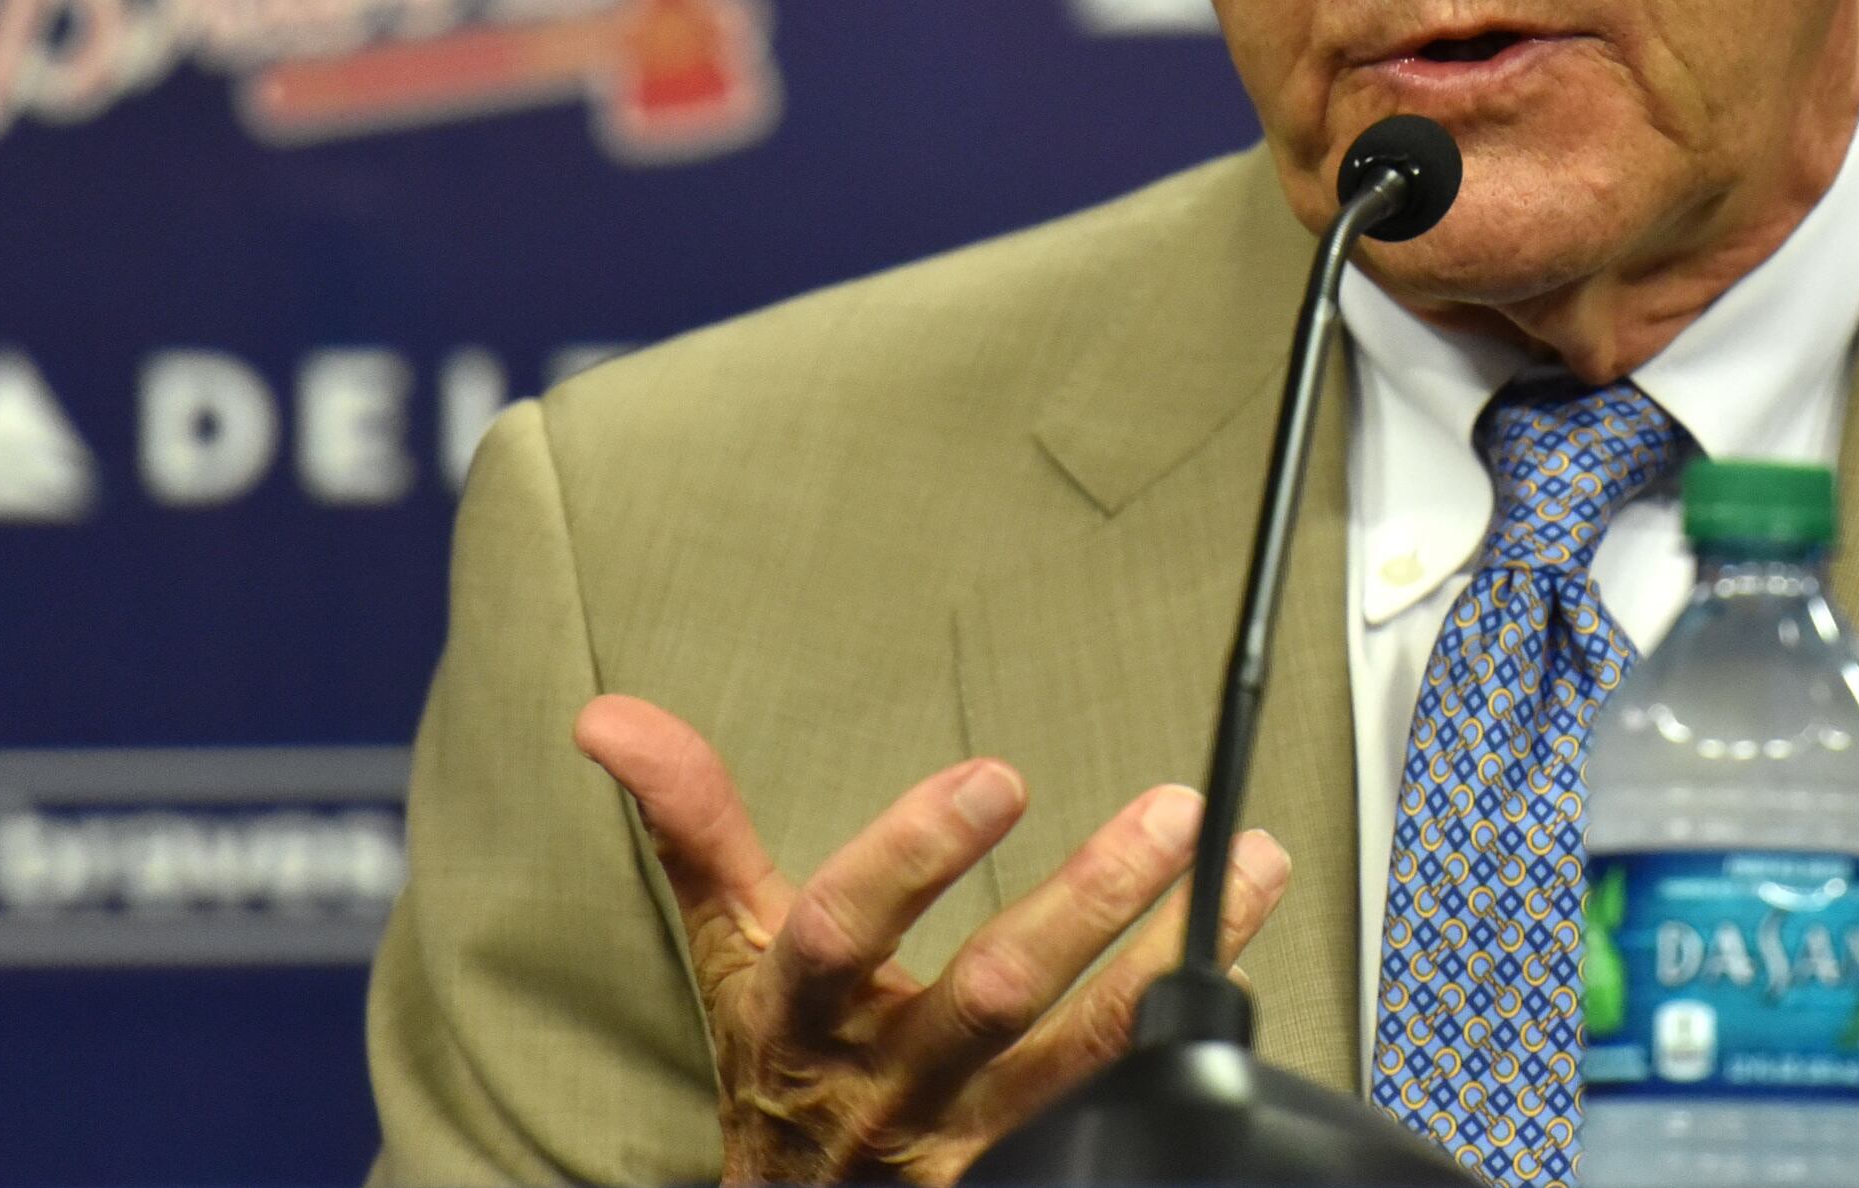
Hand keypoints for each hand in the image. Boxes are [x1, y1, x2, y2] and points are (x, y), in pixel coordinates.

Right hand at [574, 696, 1292, 1184]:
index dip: (910, 857)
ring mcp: (963, 1154)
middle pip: (988, 1000)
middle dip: (1086, 900)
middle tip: (1173, 812)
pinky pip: (1116, 1122)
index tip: (998, 776)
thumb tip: (609, 717)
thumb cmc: (787, 1067)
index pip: (839, 934)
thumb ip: (696, 828)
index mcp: (797, 1021)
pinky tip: (1240, 985)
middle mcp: (882, 1093)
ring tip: (1249, 866)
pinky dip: (1179, 1052)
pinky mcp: (1030, 1187)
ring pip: (1079, 1063)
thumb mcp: (731, 955)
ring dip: (1169, 964)